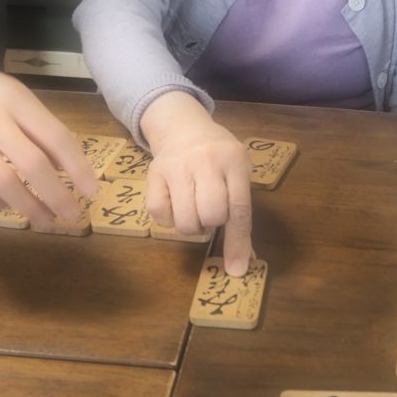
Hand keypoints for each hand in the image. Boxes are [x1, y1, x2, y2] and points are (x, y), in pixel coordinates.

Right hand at [0, 41, 99, 221]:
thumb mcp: (8, 90)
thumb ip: (34, 123)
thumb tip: (62, 163)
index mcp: (15, 99)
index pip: (56, 138)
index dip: (78, 168)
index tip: (92, 191)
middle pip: (34, 166)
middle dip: (59, 196)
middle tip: (73, 216)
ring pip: (6, 184)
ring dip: (30, 207)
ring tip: (45, 219)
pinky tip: (4, 206)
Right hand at [141, 91, 252, 274]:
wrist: (183, 127)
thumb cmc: (218, 156)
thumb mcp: (237, 173)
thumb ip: (240, 212)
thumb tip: (242, 261)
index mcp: (233, 160)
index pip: (239, 208)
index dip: (238, 242)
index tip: (236, 269)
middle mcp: (205, 161)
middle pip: (211, 214)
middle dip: (212, 223)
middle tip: (210, 214)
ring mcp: (177, 165)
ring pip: (184, 219)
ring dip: (191, 226)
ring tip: (194, 211)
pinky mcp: (154, 172)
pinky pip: (159, 213)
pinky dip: (168, 220)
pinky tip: (175, 206)